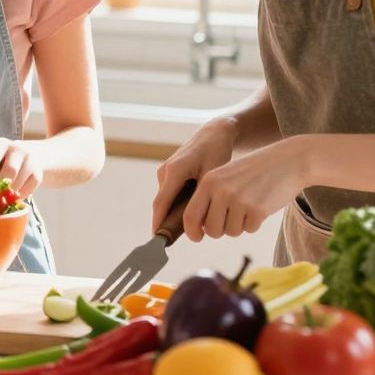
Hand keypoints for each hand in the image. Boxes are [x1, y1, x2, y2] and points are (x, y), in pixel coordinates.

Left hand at [0, 138, 43, 198]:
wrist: (37, 156)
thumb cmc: (4, 161)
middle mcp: (16, 149)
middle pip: (8, 170)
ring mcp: (30, 160)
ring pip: (19, 181)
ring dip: (6, 195)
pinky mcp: (39, 173)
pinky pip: (28, 189)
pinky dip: (18, 196)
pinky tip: (12, 200)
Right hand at [151, 115, 236, 232]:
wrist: (214, 134)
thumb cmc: (216, 153)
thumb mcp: (213, 176)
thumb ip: (204, 198)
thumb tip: (199, 223)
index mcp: (175, 170)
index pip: (161, 202)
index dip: (159, 223)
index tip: (158, 239)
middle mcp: (166, 171)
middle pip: (162, 204)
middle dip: (168, 222)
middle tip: (180, 239)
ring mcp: (166, 172)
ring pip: (167, 200)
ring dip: (175, 214)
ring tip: (191, 228)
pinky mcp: (170, 173)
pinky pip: (171, 194)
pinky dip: (178, 205)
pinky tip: (193, 213)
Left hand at [181, 137, 306, 241]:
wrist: (288, 161)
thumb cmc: (254, 172)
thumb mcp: (225, 176)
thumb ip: (209, 197)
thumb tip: (199, 228)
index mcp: (209, 181)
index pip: (190, 215)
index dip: (192, 231)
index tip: (197, 237)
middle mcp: (221, 190)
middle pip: (211, 229)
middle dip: (220, 230)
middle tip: (231, 219)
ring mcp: (240, 200)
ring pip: (231, 232)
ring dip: (239, 225)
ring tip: (248, 206)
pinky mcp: (257, 210)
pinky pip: (249, 229)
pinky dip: (254, 223)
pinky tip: (260, 206)